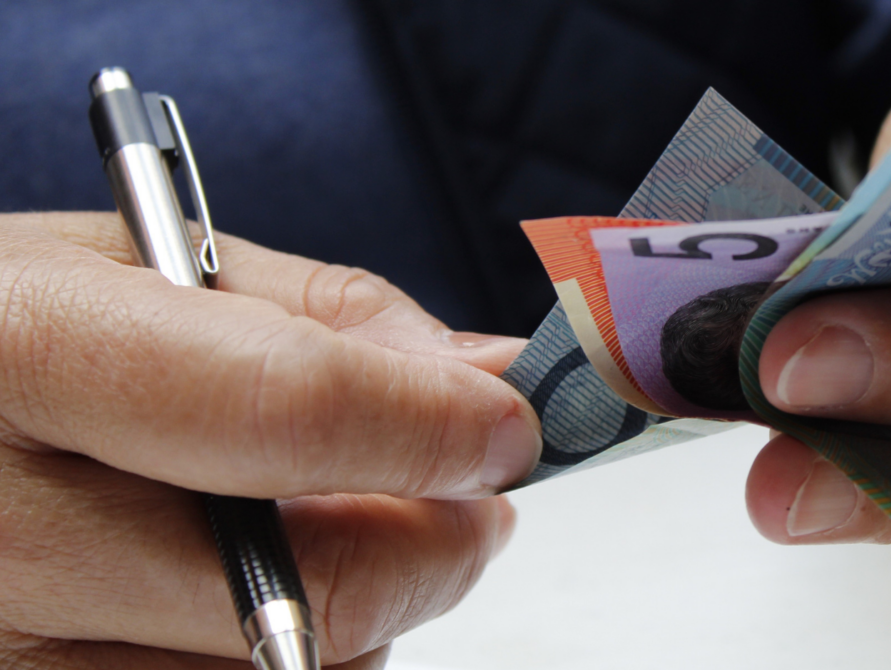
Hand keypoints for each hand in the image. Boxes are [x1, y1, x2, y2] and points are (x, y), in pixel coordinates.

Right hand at [0, 212, 541, 666]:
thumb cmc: (2, 330)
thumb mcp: (140, 264)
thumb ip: (328, 317)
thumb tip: (487, 377)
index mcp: (11, 353)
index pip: (274, 409)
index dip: (429, 424)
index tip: (510, 426)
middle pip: (303, 596)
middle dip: (434, 547)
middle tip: (470, 495)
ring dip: (362, 615)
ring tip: (319, 529)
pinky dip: (285, 661)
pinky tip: (247, 596)